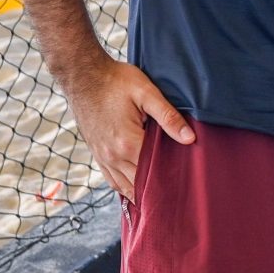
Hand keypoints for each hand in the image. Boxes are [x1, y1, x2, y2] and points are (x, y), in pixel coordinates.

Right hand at [69, 51, 193, 199]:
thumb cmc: (115, 81)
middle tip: (181, 192)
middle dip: (160, 187)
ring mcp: (103, 157)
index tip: (187, 181)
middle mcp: (113, 156)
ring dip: (143, 192)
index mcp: (127, 142)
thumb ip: (168, 117)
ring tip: (164, 197)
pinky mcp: (97, 154)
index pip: (156, 171)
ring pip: (126, 187)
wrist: (83, 76)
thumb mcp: (146, 92)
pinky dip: (127, 187)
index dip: (173, 175)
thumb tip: (190, 138)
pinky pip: (113, 180)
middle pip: (141, 183)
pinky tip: (138, 190)